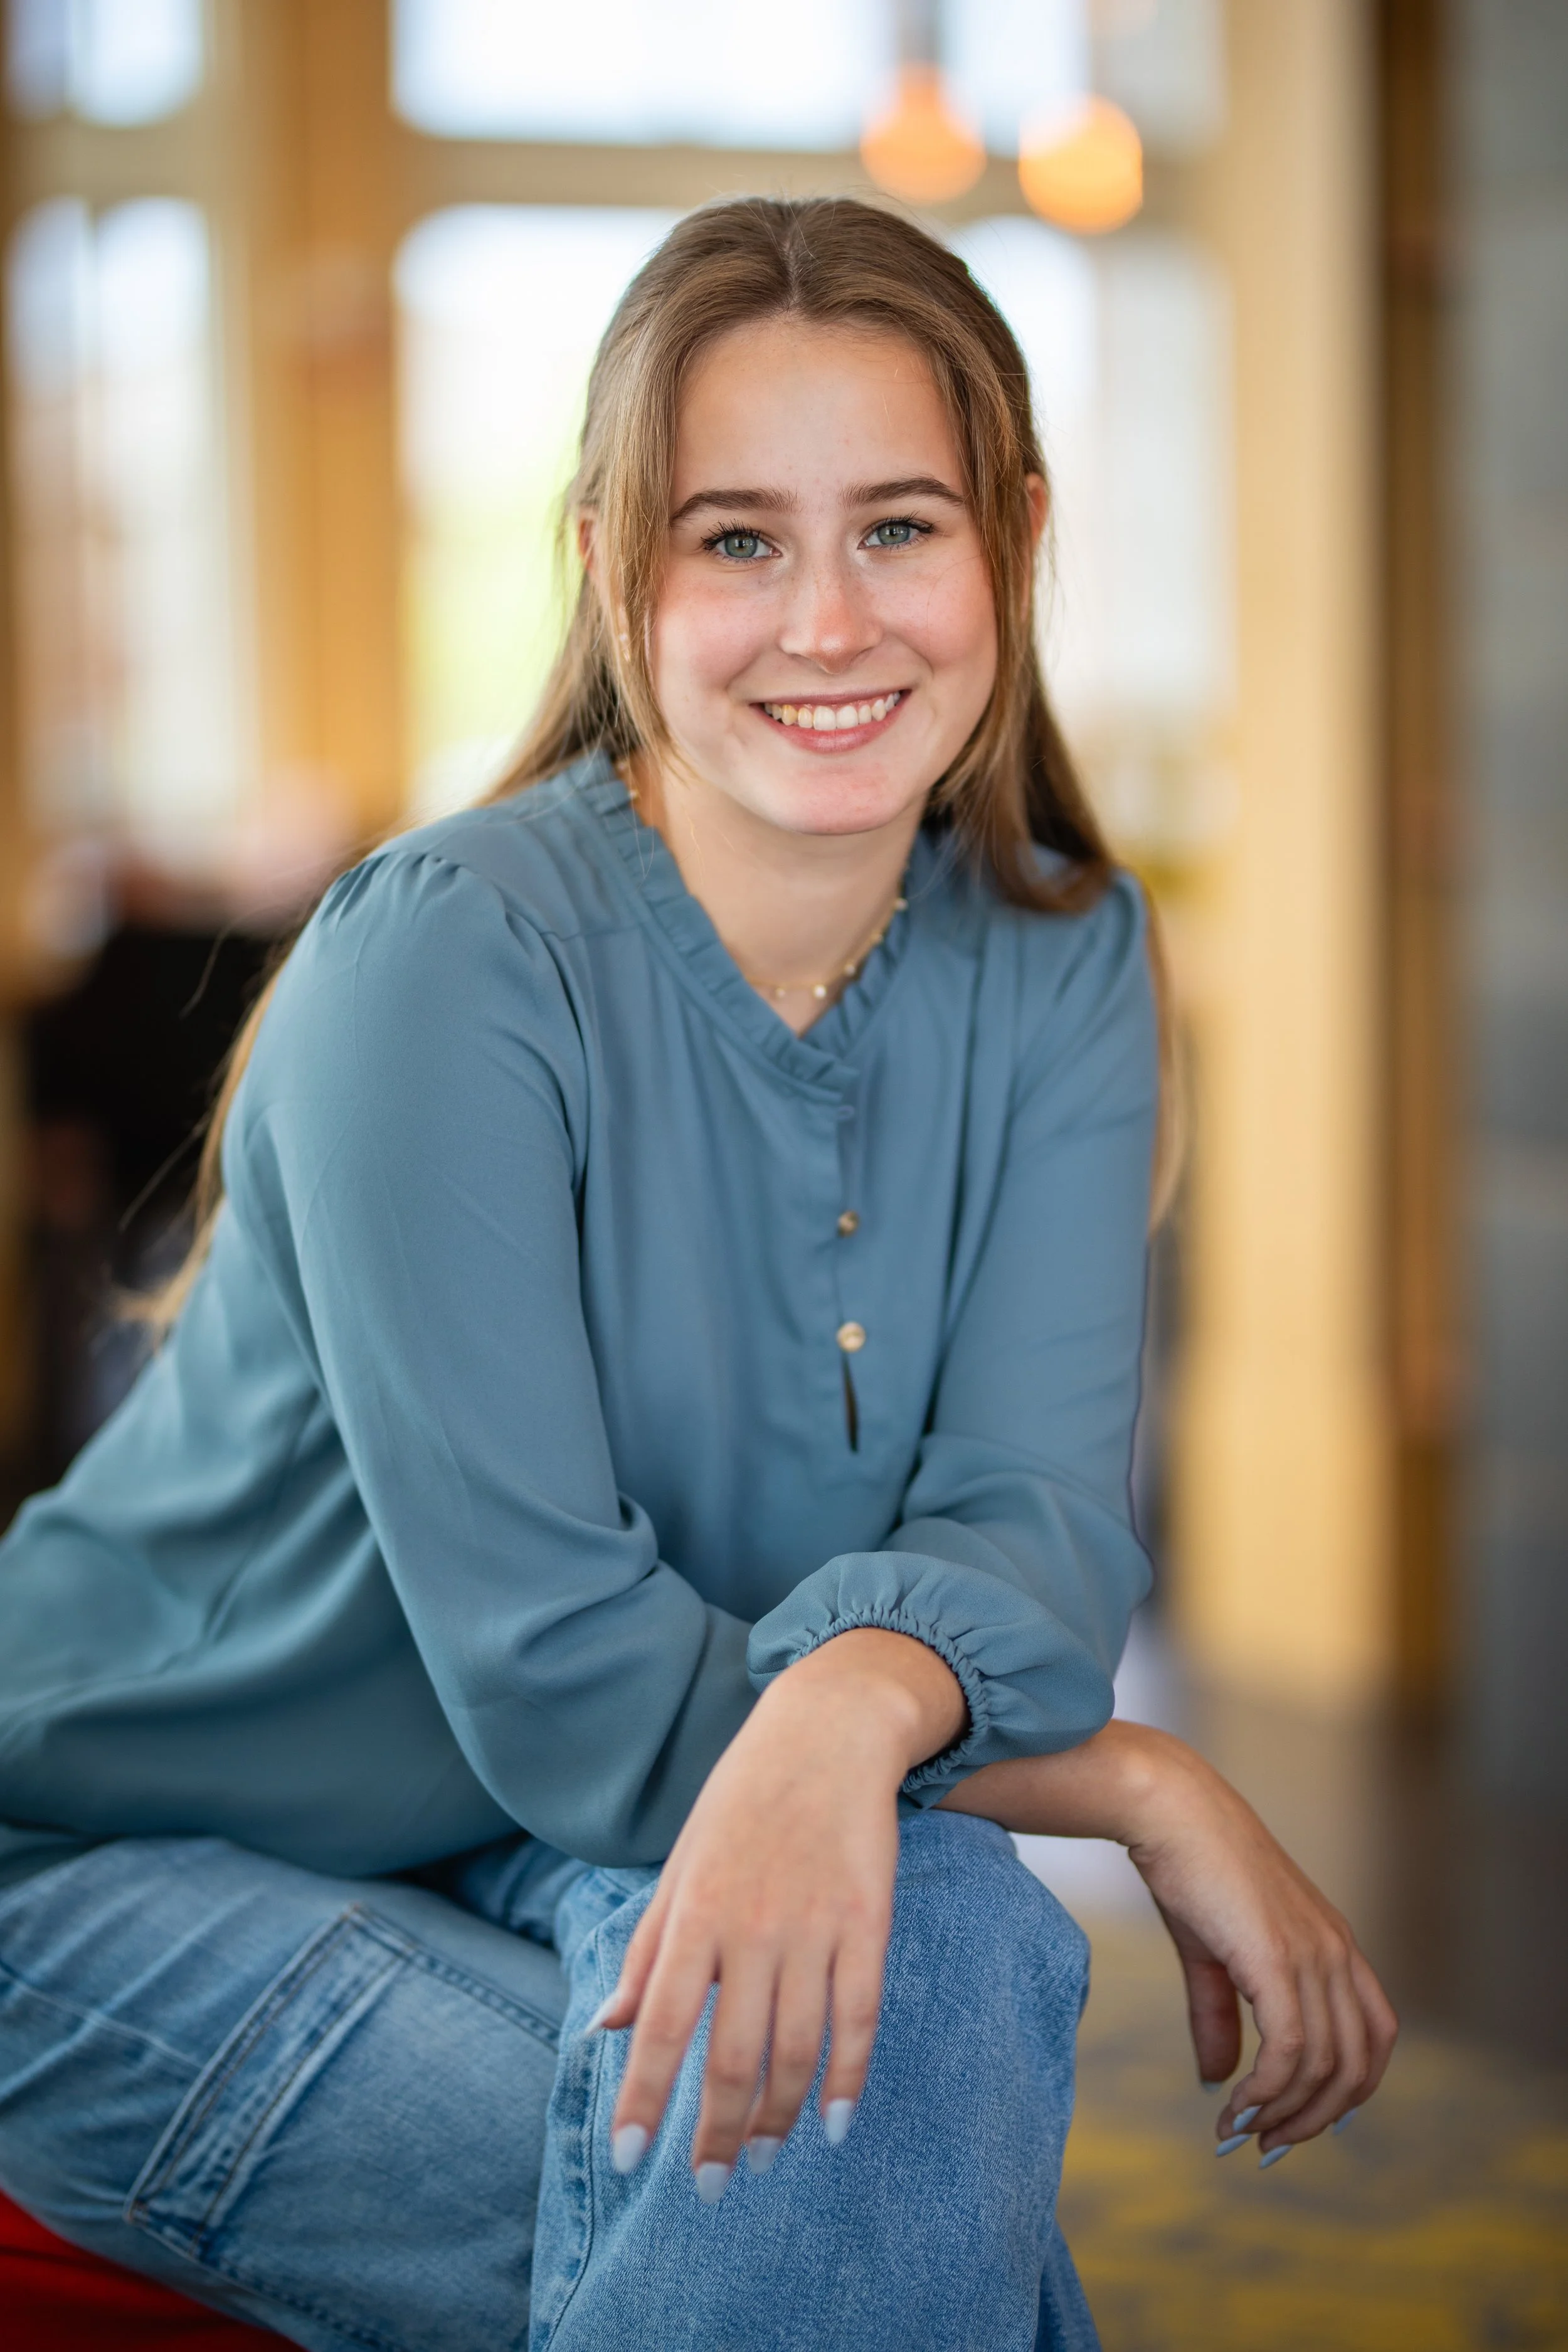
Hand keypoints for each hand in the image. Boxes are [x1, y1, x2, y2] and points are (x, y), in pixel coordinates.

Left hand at [589, 1628, 965, 2191]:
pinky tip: (835, 2122)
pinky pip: (858, 2019)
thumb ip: (646, 1952)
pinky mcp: (868, 1924)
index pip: (662, 2027)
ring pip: (795, 2051)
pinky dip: (848, 2080)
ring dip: (776, 2118)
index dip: (644, 2100)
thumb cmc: (740, 1802)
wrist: (826, 1733)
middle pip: (731, 2057)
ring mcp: (814, 1927)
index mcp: (695, 1913)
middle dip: (714, 2134)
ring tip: (759, 2158)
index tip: (629, 2161)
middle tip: (705, 2188)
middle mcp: (751, 1927)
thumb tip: (605, 2028)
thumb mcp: (678, 1866)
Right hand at [941, 1723, 1397, 2156]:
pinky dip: (1266, 2093)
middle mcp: (1336, 1952)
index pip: (1373, 2037)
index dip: (1348, 2090)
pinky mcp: (1276, 1960)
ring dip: (1285, 2114)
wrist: (1168, 1809)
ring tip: (1239, 2133)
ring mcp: (1312, 1954)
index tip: (1300, 2121)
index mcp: (1333, 1945)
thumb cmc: (1188, 1869)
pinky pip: (1289, 2051)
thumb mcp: (1210, 1953)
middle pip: (1355, 2066)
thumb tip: (1218, 2079)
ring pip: (1324, 2067)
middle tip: (1266, 2145)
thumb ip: (1219, 2016)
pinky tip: (1233, 2107)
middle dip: (1315, 2119)